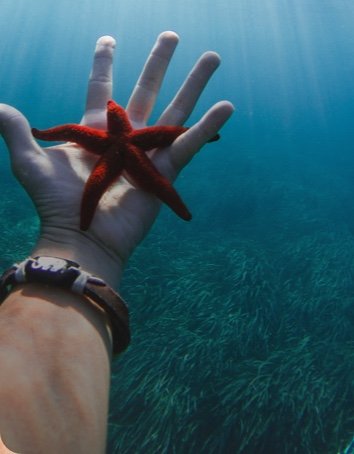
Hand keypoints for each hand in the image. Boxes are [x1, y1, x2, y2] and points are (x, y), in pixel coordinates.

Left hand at [0, 32, 233, 286]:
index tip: (109, 40)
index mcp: (96, 133)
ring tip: (213, 58)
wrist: (83, 238)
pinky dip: (208, 128)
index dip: (104, 65)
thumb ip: (17, 133)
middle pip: (147, 92)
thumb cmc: (56, 205)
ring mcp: (148, 155)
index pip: (102, 89)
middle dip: (159, 63)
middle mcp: (125, 139)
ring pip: (176, 112)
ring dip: (194, 85)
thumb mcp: (30, 164)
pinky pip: (190, 145)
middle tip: (172, 35)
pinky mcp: (165, 173)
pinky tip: (226, 106)